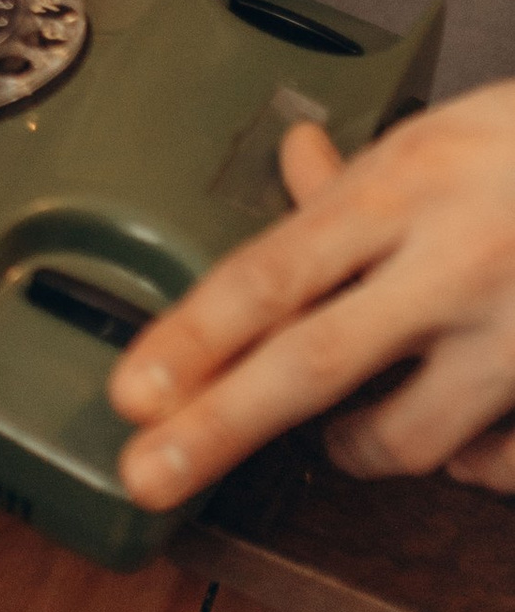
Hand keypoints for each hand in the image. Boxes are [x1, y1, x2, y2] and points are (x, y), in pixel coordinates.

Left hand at [109, 87, 514, 504]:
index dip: (194, 339)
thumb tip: (293, 166)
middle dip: (220, 428)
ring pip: (406, 436)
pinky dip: (468, 462)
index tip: (133, 392)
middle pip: (313, 362)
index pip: (272, 275)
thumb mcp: (439, 136)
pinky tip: (461, 440)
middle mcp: (456, 265)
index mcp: (407, 190)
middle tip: (148, 475)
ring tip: (342, 431)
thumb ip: (358, 179)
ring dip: (356, 446)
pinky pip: (495, 462)